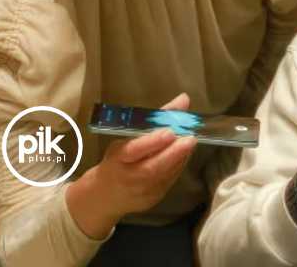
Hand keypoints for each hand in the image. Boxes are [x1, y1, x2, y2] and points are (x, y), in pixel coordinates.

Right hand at [67, 92, 197, 237]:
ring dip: (181, 156)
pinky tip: (184, 154)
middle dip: (174, 152)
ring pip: (166, 174)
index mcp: (118, 159)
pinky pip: (170, 180)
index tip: (169, 132)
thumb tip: (184, 99)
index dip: (152, 141)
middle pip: (153, 167)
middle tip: (190, 138)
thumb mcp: (127, 138)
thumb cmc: (117, 161)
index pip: (134, 151)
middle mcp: (130, 177)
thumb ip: (156, 118)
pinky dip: (179, 165)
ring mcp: (142, 191)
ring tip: (189, 142)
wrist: (105, 196)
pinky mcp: (154, 198)